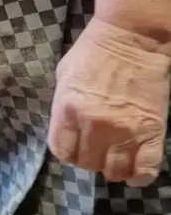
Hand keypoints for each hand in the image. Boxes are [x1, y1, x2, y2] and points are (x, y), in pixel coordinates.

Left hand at [48, 18, 170, 184]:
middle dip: (89, 158)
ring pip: (114, 171)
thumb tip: (67, 131)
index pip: (62, 151)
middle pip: (87, 163)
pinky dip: (139, 176)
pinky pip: (146, 170)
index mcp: (68, 108)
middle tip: (96, 147)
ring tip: (114, 156)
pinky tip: (135, 171)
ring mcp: (124, 131)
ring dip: (112, 168)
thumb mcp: (64, 75)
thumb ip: (63, 107)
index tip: (74, 145)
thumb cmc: (92, 51)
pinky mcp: (151, 132)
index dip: (68, 151)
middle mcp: (94, 124)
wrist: (131, 37)